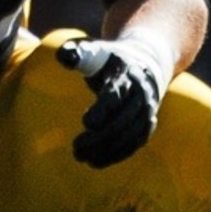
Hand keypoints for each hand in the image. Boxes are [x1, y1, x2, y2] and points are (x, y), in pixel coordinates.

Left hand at [57, 37, 167, 168]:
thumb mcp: (94, 50)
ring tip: (81, 157)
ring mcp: (147, 111)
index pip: (116, 95)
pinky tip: (95, 162)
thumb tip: (63, 56)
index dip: (103, 110)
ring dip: (106, 150)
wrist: (145, 62)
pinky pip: (134, 144)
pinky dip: (116, 155)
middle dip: (99, 138)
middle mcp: (141, 94)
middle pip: (123, 121)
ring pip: (130, 136)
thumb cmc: (109, 58)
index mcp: (127, 74)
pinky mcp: (147, 124)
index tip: (86, 123)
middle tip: (76, 147)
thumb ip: (76, 52)